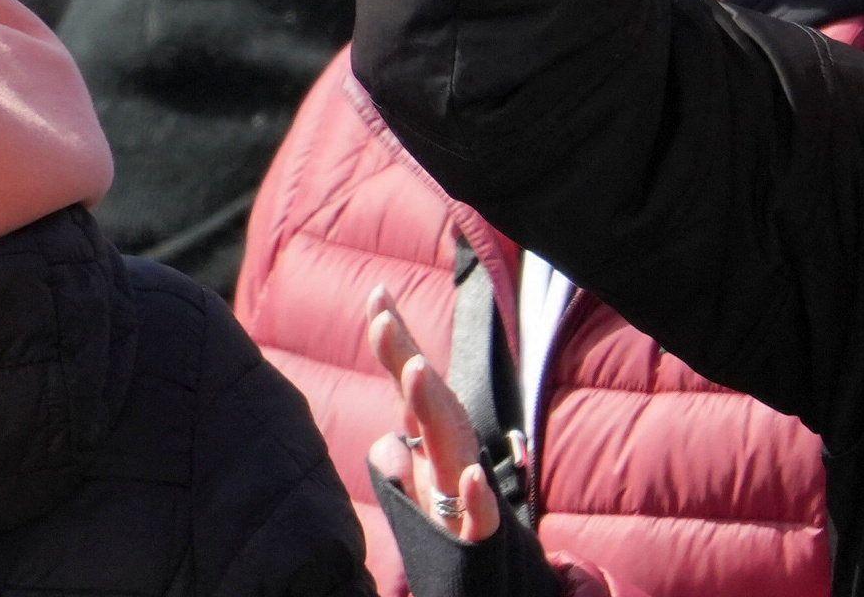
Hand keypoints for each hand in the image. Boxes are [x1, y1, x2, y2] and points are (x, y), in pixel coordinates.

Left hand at [366, 291, 496, 545]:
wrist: (485, 588)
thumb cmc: (452, 537)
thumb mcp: (416, 500)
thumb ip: (401, 465)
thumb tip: (387, 442)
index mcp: (434, 450)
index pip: (413, 389)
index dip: (397, 344)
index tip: (378, 296)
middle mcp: (452, 462)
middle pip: (430, 403)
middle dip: (407, 358)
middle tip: (381, 316)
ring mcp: (466, 497)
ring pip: (453, 447)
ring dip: (436, 408)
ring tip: (416, 369)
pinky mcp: (477, 541)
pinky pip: (481, 519)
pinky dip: (479, 497)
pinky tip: (472, 475)